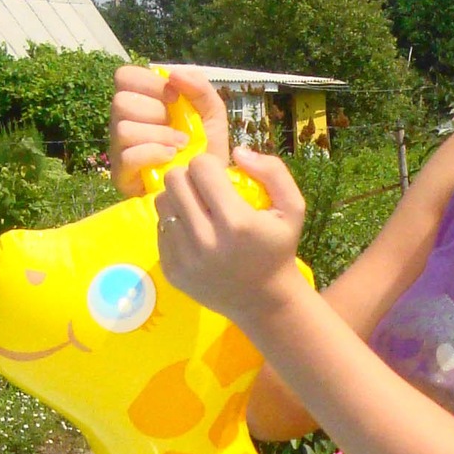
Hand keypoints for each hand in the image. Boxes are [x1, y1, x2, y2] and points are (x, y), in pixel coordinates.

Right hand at [110, 64, 229, 197]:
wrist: (207, 189)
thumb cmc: (204, 150)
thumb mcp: (212, 114)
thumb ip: (199, 88)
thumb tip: (173, 74)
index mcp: (141, 102)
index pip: (124, 76)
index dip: (149, 83)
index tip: (174, 97)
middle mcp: (123, 121)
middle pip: (121, 101)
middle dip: (155, 112)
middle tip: (178, 128)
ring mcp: (119, 148)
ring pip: (123, 128)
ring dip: (159, 136)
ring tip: (179, 147)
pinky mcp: (121, 174)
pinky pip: (128, 155)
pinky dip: (154, 153)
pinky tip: (170, 159)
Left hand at [156, 147, 306, 328]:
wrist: (264, 302)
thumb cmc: (279, 249)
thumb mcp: (293, 208)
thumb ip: (272, 171)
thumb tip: (236, 151)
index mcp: (236, 222)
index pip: (200, 167)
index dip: (210, 164)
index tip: (220, 176)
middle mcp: (206, 240)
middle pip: (174, 180)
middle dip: (190, 176)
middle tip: (205, 188)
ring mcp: (185, 258)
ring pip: (162, 202)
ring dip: (179, 198)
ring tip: (197, 208)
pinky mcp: (172, 271)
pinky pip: (160, 228)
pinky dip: (175, 224)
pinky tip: (194, 231)